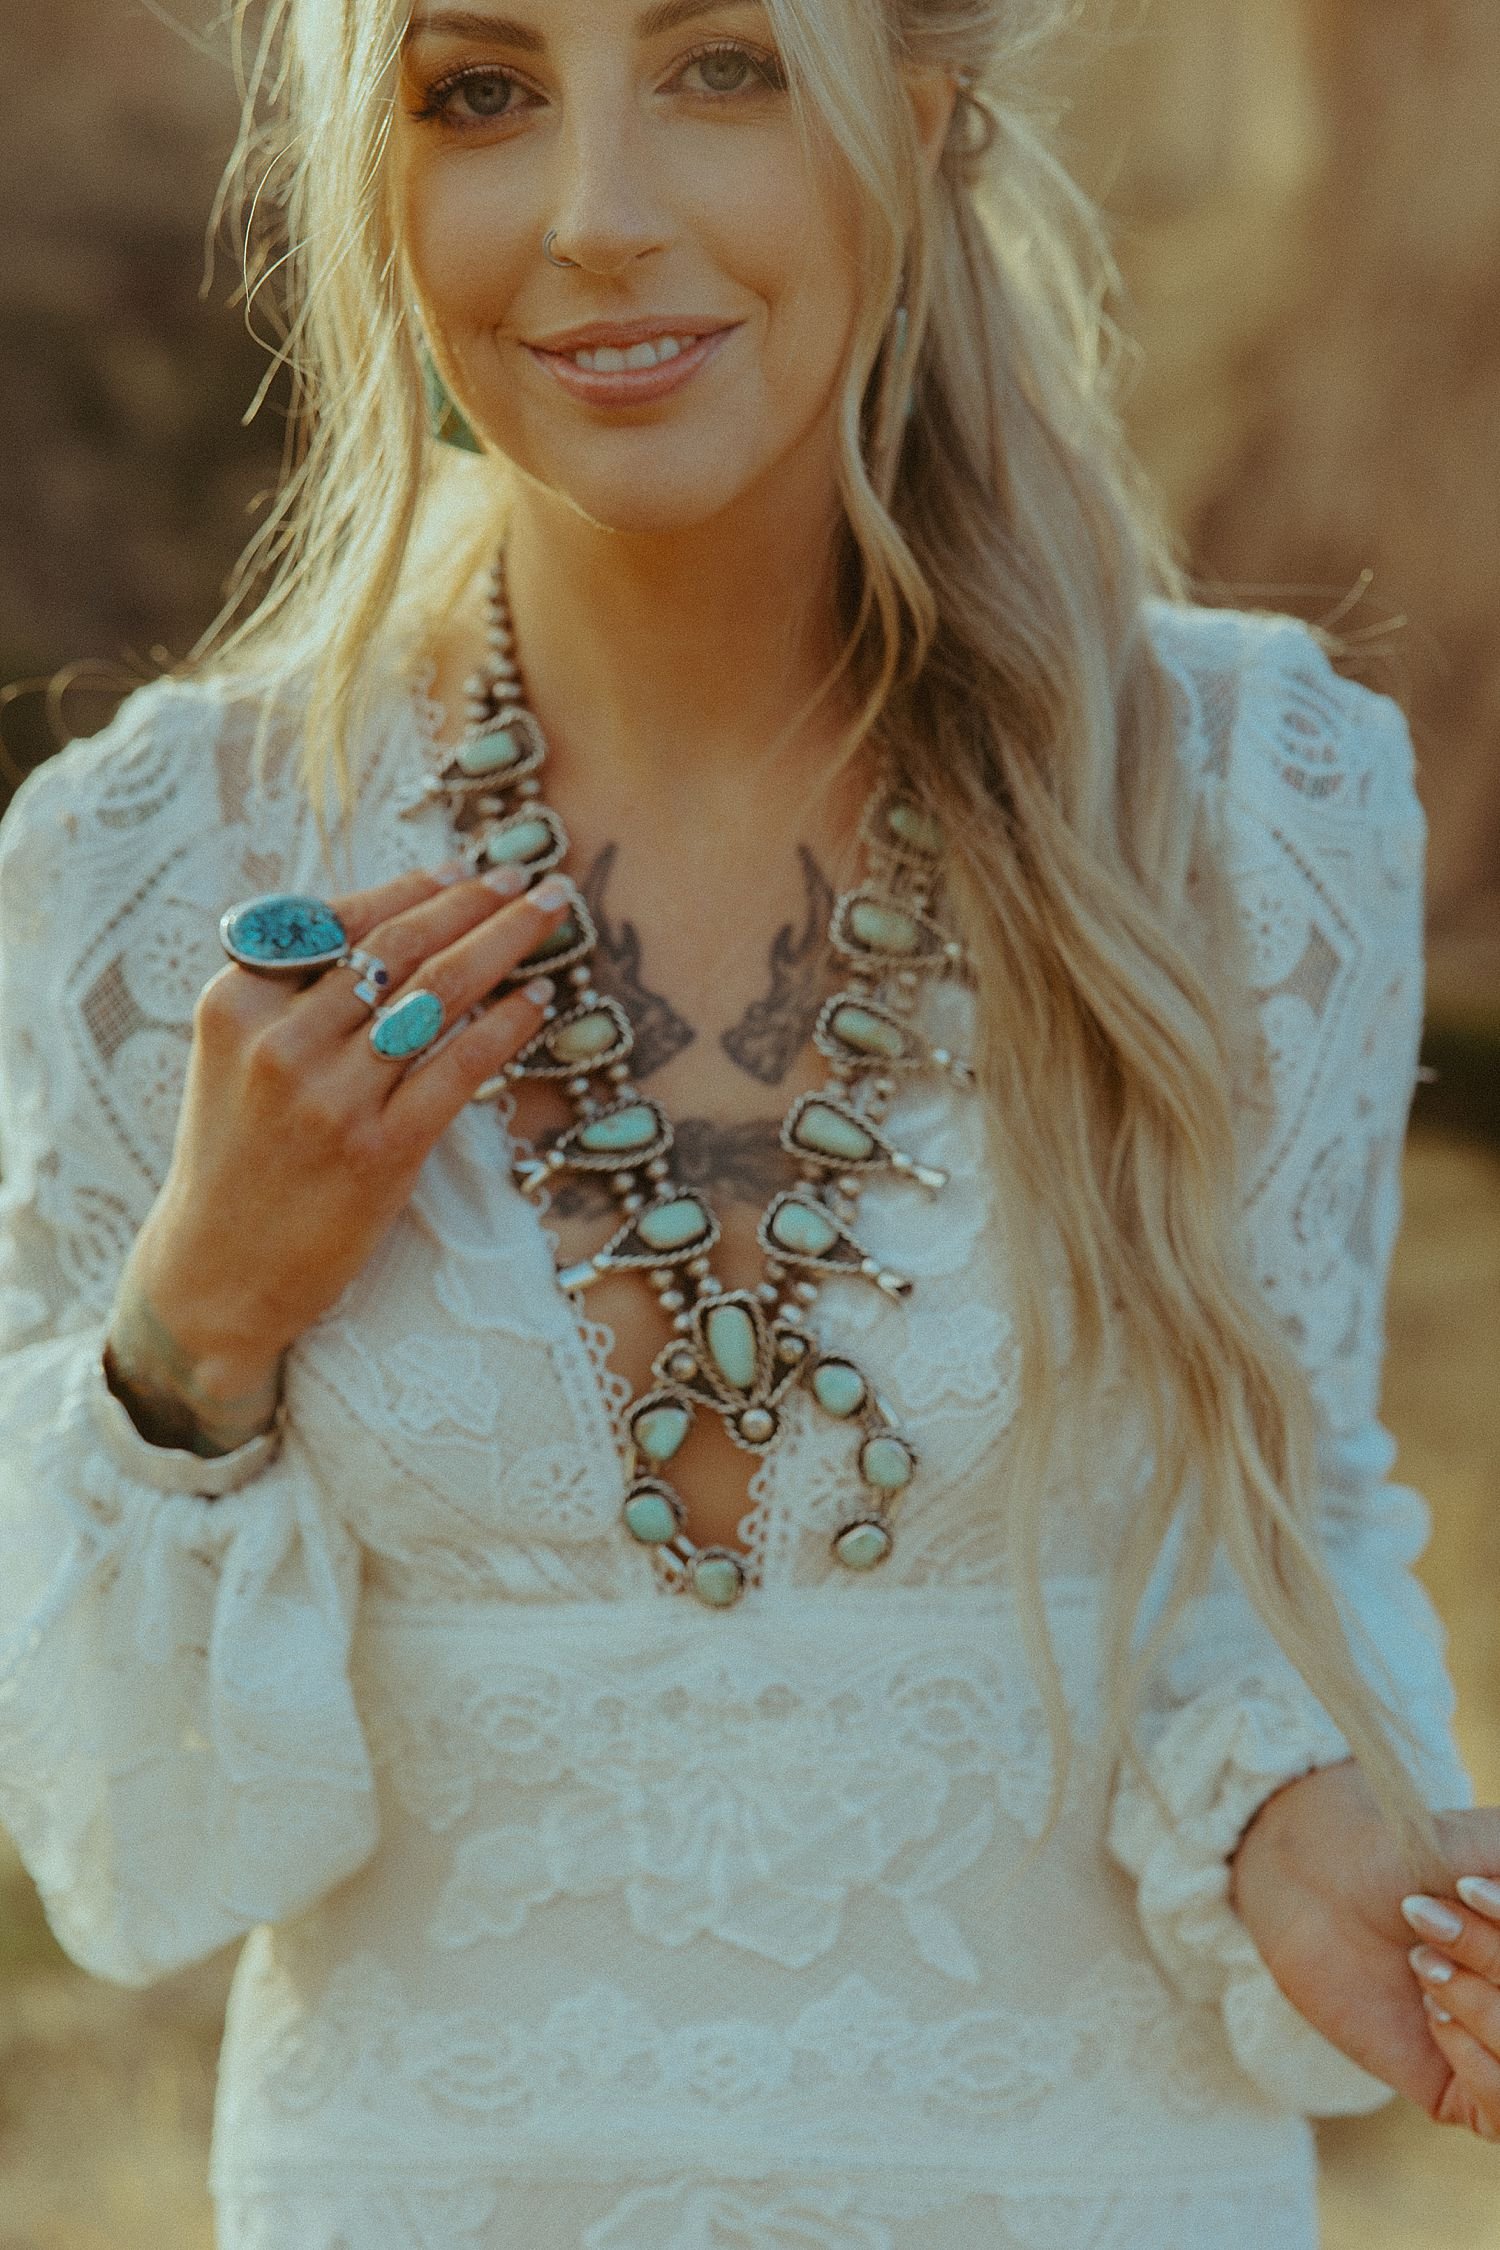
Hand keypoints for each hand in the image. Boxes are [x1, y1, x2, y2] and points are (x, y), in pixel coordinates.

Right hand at [105, 861, 572, 1450]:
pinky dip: (507, 1025)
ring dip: (504, 942)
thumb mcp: (237, 1056)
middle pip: (398, 947)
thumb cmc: (239, 1156)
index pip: (339, 920)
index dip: (413, 888)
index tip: (464, 867)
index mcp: (237, 1001)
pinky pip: (460, 1066)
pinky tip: (539, 998)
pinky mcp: (380, 1150)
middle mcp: (281, 1040)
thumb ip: (297, 992)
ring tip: (550, 915)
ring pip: (438, 994)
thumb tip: (398, 923)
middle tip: (528, 877)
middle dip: (474, 901)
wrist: (218, 1272)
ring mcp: (332, 1096)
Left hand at [1229, 1757, 1499, 2136]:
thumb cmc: (1406, 1852)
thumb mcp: (1485, 1848)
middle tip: (1427, 1919)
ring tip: (1424, 1965)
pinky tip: (1431, 2014)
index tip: (1469, 1890)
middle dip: (1490, 1957)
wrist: (1317, 1881)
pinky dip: (1474, 2060)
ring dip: (1480, 2006)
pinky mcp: (1465, 2096)